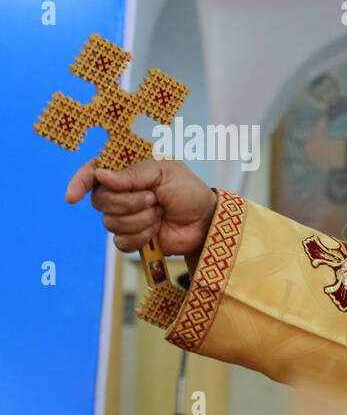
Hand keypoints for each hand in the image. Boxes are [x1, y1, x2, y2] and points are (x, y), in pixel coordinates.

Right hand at [65, 156, 216, 258]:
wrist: (204, 221)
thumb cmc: (188, 191)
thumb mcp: (164, 172)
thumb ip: (133, 174)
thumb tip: (101, 175)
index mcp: (126, 172)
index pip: (92, 173)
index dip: (79, 183)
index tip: (73, 196)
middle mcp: (121, 194)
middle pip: (99, 201)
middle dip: (128, 202)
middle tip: (154, 199)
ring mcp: (125, 217)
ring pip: (109, 222)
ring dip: (139, 219)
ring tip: (159, 213)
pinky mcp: (132, 238)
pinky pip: (120, 242)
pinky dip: (141, 236)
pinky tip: (156, 231)